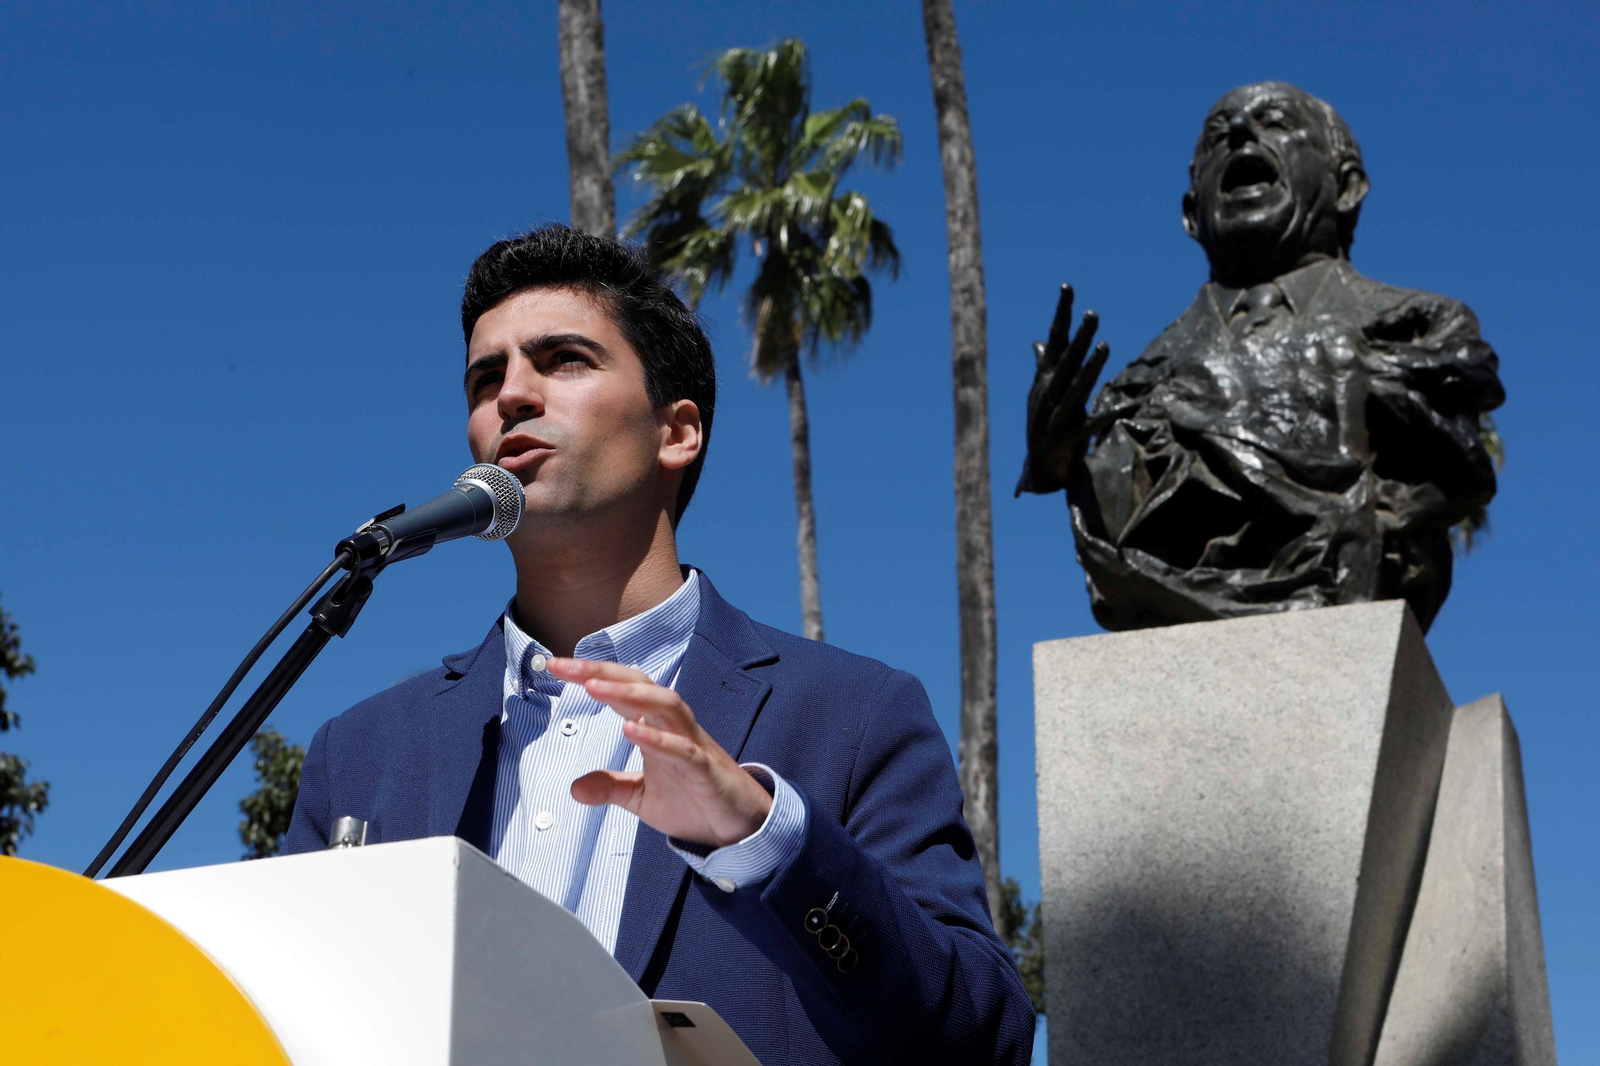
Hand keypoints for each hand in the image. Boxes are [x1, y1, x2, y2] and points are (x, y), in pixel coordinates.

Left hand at [548, 657, 772, 847]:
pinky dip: (657, 738)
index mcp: (656, 727)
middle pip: (641, 684)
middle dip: (603, 671)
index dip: (590, 674)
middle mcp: (674, 726)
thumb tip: (574, 787)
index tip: (554, 665)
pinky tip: (631, 730)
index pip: (622, 690)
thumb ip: (611, 787)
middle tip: (564, 665)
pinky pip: (684, 748)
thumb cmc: (694, 801)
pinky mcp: (706, 769)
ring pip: (666, 704)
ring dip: (630, 693)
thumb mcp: (642, 796)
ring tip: (593, 687)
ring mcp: (693, 744)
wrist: (740, 827)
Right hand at [1015, 284, 1110, 495]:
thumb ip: (1043, 365)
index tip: (1068, 288)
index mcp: (1043, 381)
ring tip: (1105, 347)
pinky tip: (1124, 408)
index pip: (1054, 341)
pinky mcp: (1065, 438)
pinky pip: (1089, 425)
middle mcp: (1046, 395)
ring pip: (1074, 388)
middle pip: (1065, 361)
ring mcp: (1054, 416)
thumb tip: (1039, 340)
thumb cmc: (1044, 426)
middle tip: (1093, 314)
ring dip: (1090, 368)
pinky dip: (1106, 417)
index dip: (1061, 315)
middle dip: (1080, 337)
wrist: (1038, 469)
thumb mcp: (1041, 394)